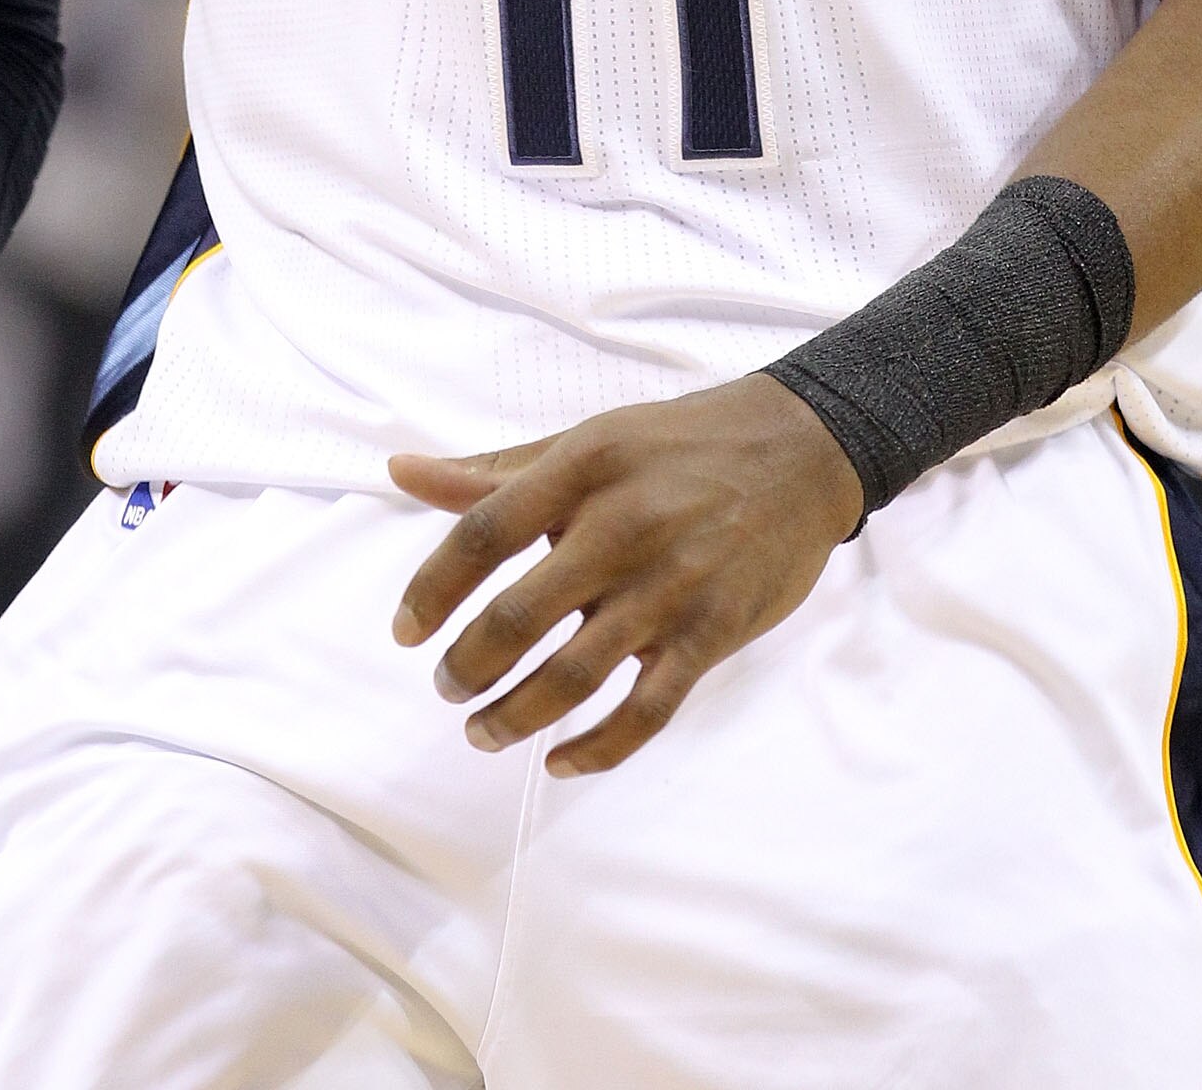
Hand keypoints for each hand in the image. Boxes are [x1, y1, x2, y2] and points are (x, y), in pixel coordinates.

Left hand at [388, 372, 862, 775]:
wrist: (801, 451)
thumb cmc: (678, 444)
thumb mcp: (586, 440)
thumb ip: (493, 471)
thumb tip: (400, 472)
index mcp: (583, 469)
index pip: (483, 533)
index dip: (432, 589)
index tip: (404, 631)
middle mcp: (622, 527)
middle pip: (517, 618)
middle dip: (466, 668)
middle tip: (447, 689)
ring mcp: (670, 587)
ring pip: (573, 676)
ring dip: (514, 717)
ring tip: (482, 731)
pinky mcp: (712, 634)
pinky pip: (645, 712)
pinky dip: (597, 748)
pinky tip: (561, 761)